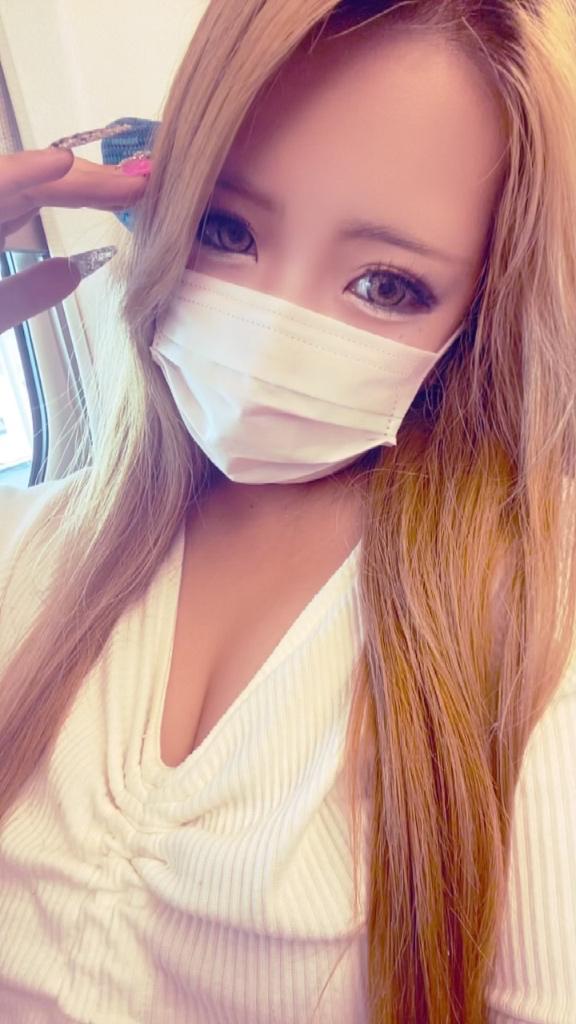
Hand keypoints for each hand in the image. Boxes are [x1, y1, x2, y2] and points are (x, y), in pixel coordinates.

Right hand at [0, 146, 148, 333]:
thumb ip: (27, 293)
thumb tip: (71, 271)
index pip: (43, 196)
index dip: (93, 193)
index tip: (137, 195)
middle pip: (40, 183)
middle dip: (96, 182)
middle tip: (147, 181)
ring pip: (20, 178)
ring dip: (74, 177)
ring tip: (124, 179)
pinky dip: (25, 175)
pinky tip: (62, 164)